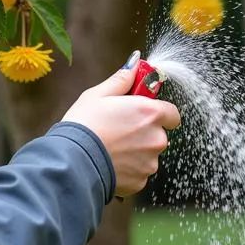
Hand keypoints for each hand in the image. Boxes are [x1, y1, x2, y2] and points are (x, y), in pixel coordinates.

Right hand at [62, 51, 180, 199]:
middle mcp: (157, 138)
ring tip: (111, 146)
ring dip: (136, 151)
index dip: (158, 112)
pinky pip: (139, 172)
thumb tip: (135, 62)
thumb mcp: (98, 95)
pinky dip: (129, 168)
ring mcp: (150, 162)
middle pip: (159, 133)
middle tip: (119, 129)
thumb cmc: (84, 124)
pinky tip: (110, 161)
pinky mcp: (141, 181)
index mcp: (150, 113)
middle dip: (144, 132)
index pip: (172, 113)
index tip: (141, 112)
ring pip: (148, 154)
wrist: (72, 160)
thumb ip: (122, 79)